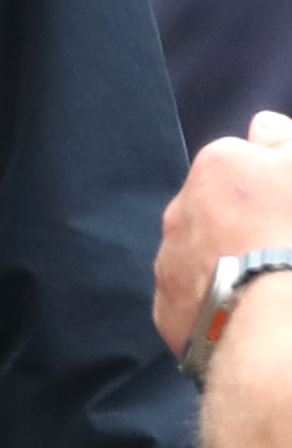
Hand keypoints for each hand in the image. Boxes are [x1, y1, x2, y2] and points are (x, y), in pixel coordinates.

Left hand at [154, 113, 291, 354]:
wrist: (278, 321)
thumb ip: (283, 141)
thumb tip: (261, 125)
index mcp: (217, 167)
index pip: (239, 164)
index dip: (269, 185)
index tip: (288, 206)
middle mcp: (180, 209)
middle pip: (214, 210)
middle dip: (241, 224)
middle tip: (280, 249)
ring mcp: (169, 262)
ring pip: (198, 255)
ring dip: (223, 263)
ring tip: (263, 288)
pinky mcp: (168, 312)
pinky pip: (190, 302)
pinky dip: (212, 306)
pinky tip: (244, 314)